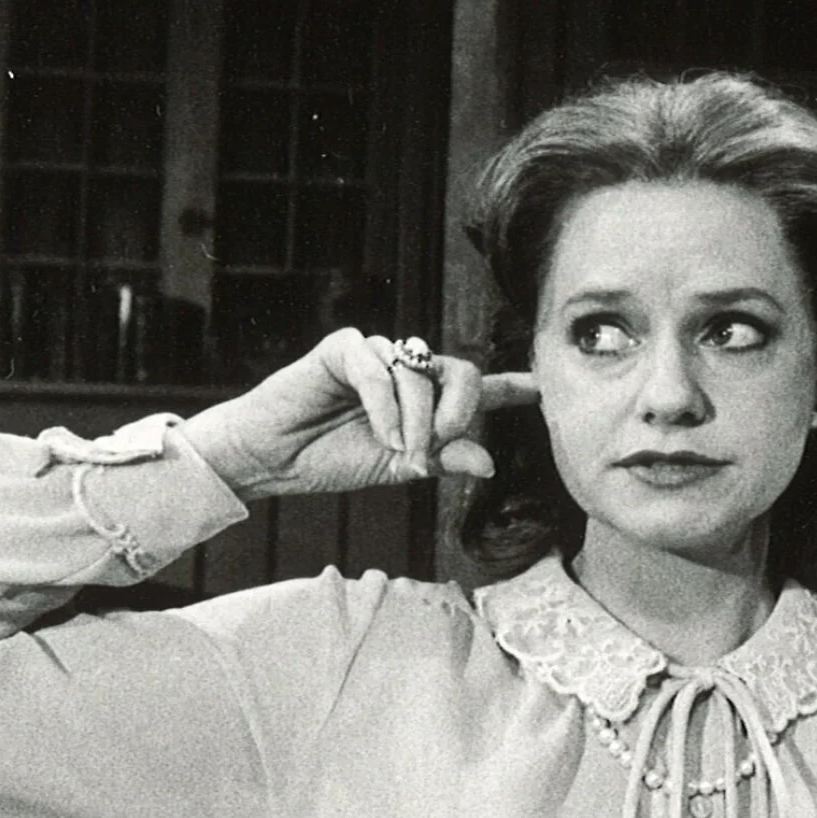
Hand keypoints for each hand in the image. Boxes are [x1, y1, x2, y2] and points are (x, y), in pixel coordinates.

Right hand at [182, 328, 537, 500]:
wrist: (272, 460)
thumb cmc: (328, 459)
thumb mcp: (397, 468)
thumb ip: (442, 459)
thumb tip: (487, 461)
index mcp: (423, 401)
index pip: (475, 389)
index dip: (511, 386)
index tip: (544, 388)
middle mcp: (406, 372)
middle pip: (460, 370)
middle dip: (459, 410)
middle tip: (439, 444)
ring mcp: (377, 356)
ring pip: (420, 374)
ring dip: (415, 420)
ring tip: (399, 452)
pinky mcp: (345, 349)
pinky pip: (379, 369)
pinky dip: (385, 406)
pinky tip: (379, 435)